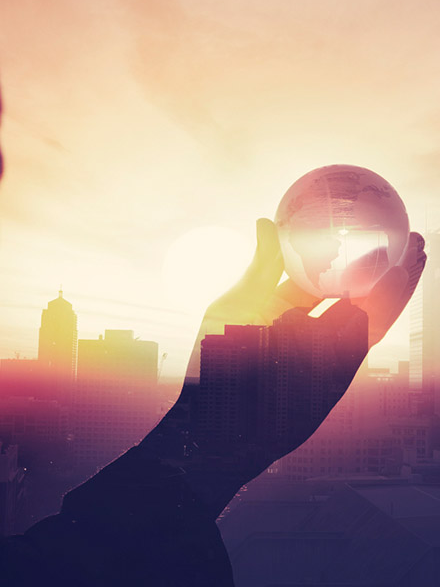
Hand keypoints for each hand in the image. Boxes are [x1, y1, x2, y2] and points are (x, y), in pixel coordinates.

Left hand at [186, 219, 425, 376]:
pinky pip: (368, 332)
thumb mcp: (237, 304)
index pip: (319, 276)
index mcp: (282, 308)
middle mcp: (310, 328)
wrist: (219, 414)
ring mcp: (327, 347)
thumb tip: (267, 221)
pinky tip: (402, 276)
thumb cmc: (216, 357)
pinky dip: (389, 305)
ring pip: (371, 308)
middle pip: (353, 290)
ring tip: (418, 248)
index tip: (360, 228)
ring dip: (398, 280)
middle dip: (381, 265)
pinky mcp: (340, 367)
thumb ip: (262, 267)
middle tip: (405, 236)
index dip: (342, 254)